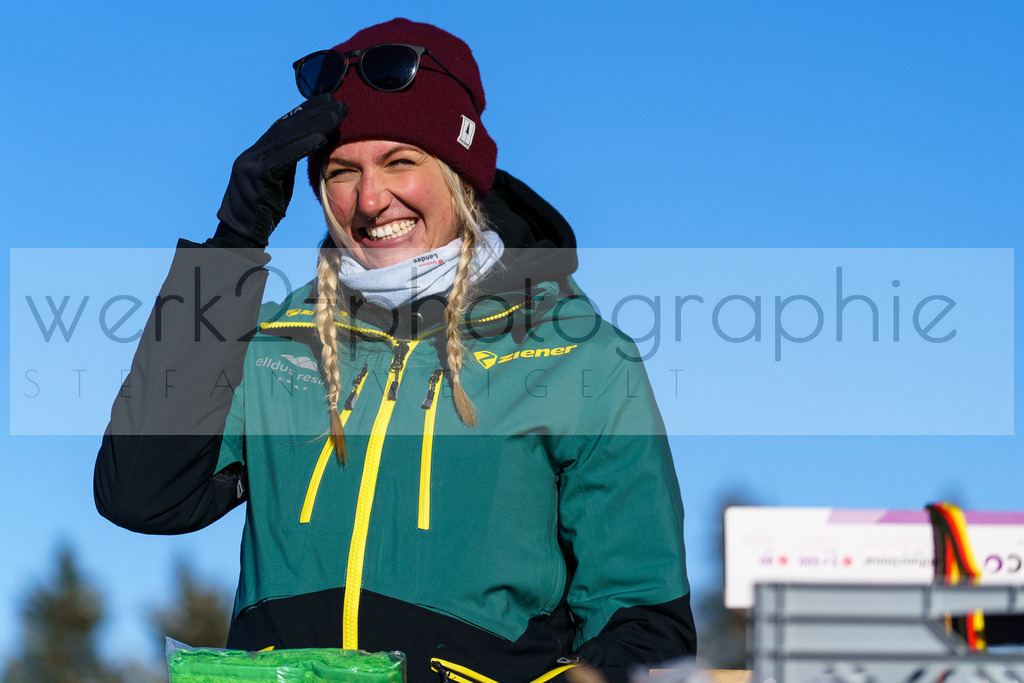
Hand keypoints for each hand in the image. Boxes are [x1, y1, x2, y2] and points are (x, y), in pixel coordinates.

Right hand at [214, 94, 346, 246]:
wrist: (241, 235)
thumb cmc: (263, 213)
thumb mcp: (278, 183)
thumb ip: (287, 164)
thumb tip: (307, 149)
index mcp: (256, 154)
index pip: (283, 126)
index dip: (306, 111)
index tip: (328, 100)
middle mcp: (252, 154)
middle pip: (287, 127)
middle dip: (314, 113)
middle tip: (338, 101)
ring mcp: (252, 164)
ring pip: (287, 138)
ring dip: (315, 124)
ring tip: (338, 115)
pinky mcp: (256, 177)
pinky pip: (283, 158)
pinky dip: (303, 145)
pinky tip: (322, 137)